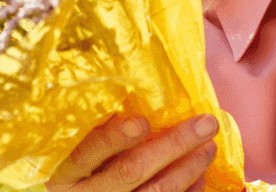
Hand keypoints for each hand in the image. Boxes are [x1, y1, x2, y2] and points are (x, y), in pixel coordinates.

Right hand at [46, 114, 219, 191]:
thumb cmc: (73, 175)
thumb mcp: (67, 153)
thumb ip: (92, 132)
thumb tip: (133, 98)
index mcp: (66, 171)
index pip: (87, 152)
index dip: (115, 138)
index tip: (142, 122)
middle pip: (130, 172)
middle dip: (172, 146)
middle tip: (206, 124)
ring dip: (187, 170)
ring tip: (209, 147)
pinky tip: (200, 177)